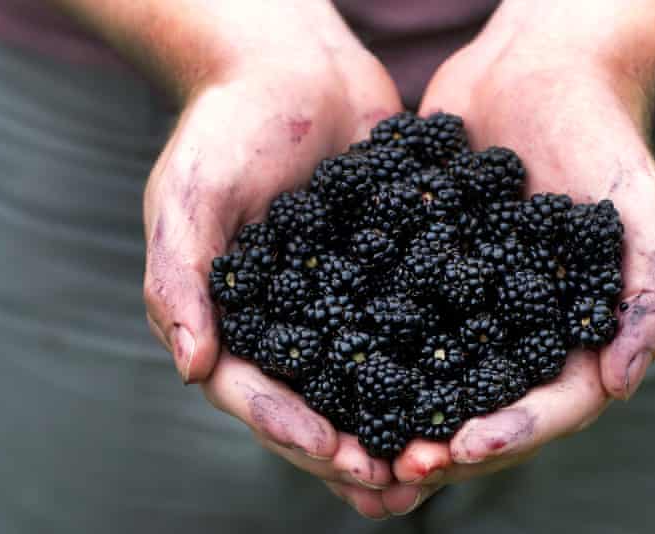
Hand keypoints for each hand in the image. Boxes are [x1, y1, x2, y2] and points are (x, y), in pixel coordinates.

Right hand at [140, 5, 413, 517]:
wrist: (291, 66)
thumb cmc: (226, 126)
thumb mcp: (187, 197)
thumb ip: (181, 280)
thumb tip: (191, 369)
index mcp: (233, 318)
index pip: (257, 392)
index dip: (294, 430)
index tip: (341, 457)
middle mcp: (287, 321)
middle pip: (316, 403)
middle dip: (354, 449)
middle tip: (399, 486)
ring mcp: (339, 300)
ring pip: (370, 380)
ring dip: (400, 426)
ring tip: (440, 467)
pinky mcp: (387, 271)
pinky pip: (411, 324)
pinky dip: (436, 362)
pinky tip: (473, 391)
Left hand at [387, 8, 654, 510]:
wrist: (542, 73)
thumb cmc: (603, 141)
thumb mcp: (638, 215)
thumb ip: (649, 296)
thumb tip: (622, 384)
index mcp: (574, 335)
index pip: (550, 406)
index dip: (510, 435)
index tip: (462, 450)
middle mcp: (518, 332)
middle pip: (485, 407)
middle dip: (445, 442)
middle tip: (399, 467)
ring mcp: (468, 305)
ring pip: (432, 377)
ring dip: (398, 415)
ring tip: (357, 443)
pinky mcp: (423, 270)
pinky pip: (393, 316)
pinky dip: (365, 346)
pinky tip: (327, 365)